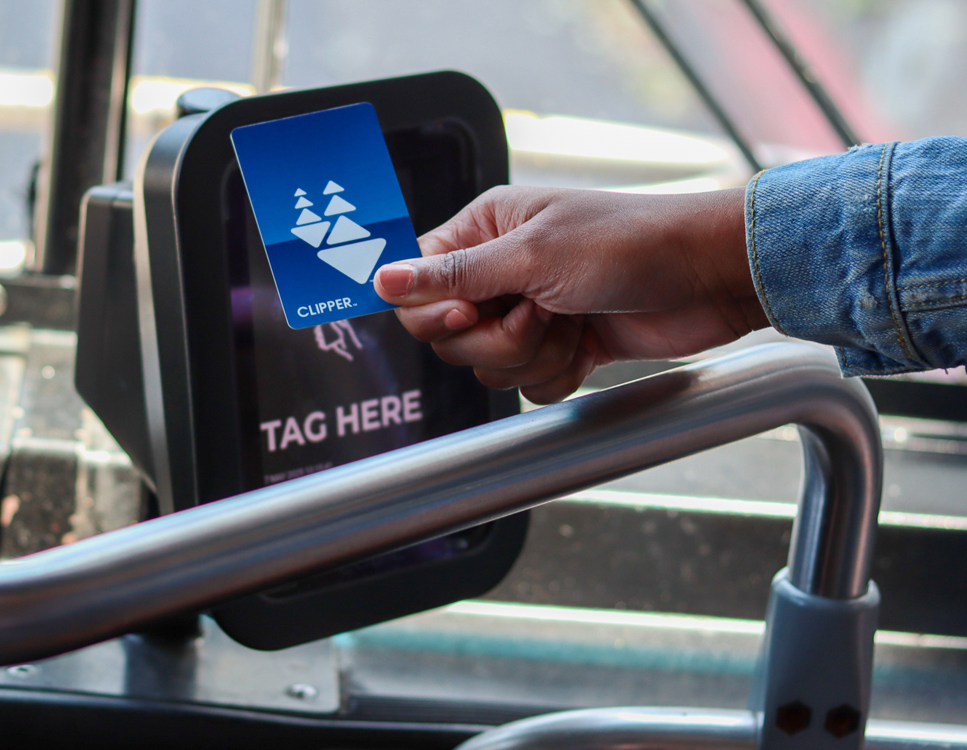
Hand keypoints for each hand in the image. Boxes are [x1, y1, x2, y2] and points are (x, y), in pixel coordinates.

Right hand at [372, 186, 766, 403]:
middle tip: (537, 313)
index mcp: (483, 231)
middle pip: (446, 335)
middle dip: (494, 338)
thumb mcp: (533, 256)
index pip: (417, 283)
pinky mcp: (560, 347)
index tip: (466, 314)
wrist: (711, 278)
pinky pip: (525, 384)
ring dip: (530, 355)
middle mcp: (499, 271)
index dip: (432, 310)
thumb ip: (454, 276)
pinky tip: (585, 348)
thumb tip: (381, 279)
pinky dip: (554, 374)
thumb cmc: (632, 243)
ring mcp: (529, 312)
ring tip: (571, 324)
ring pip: (486, 365)